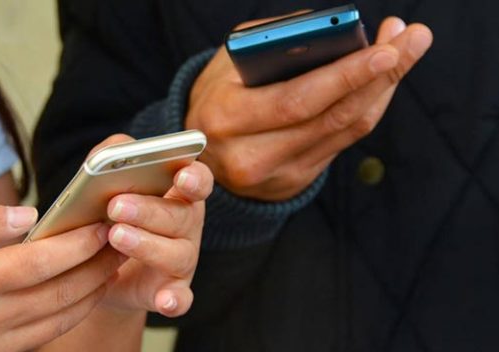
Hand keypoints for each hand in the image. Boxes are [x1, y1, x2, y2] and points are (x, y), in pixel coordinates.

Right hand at [0, 203, 122, 350]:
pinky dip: (67, 318)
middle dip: (98, 268)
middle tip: (121, 245)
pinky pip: (40, 340)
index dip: (79, 244)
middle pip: (61, 293)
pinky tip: (79, 299)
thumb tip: (28, 216)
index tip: (102, 227)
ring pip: (57, 322)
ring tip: (110, 269)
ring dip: (91, 295)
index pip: (42, 262)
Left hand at [85, 134, 213, 317]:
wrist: (97, 268)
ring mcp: (183, 260)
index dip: (194, 177)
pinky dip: (175, 300)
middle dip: (149, 210)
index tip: (180, 175)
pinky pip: (180, 298)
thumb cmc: (108, 215)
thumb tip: (119, 148)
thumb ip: (112, 157)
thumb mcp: (105, 182)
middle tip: (116, 206)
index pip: (198, 180)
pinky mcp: (172, 291)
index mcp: (178, 194)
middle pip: (181, 216)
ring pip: (177, 254)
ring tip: (115, 236)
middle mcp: (187, 226)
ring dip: (148, 245)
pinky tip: (164, 300)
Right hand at [186, 17, 432, 200]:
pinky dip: (366, 109)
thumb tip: (336, 34)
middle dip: (380, 77)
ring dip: (382, 90)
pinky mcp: (295, 181)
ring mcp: (275, 175)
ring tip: (404, 52)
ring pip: (345, 131)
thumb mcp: (230, 62)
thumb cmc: (218, 95)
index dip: (344, 77)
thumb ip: (275, 43)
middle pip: (331, 117)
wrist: (201, 153)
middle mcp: (250, 155)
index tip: (384, 49)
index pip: (296, 100)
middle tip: (413, 40)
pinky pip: (342, 143)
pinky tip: (381, 82)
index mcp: (227, 118)